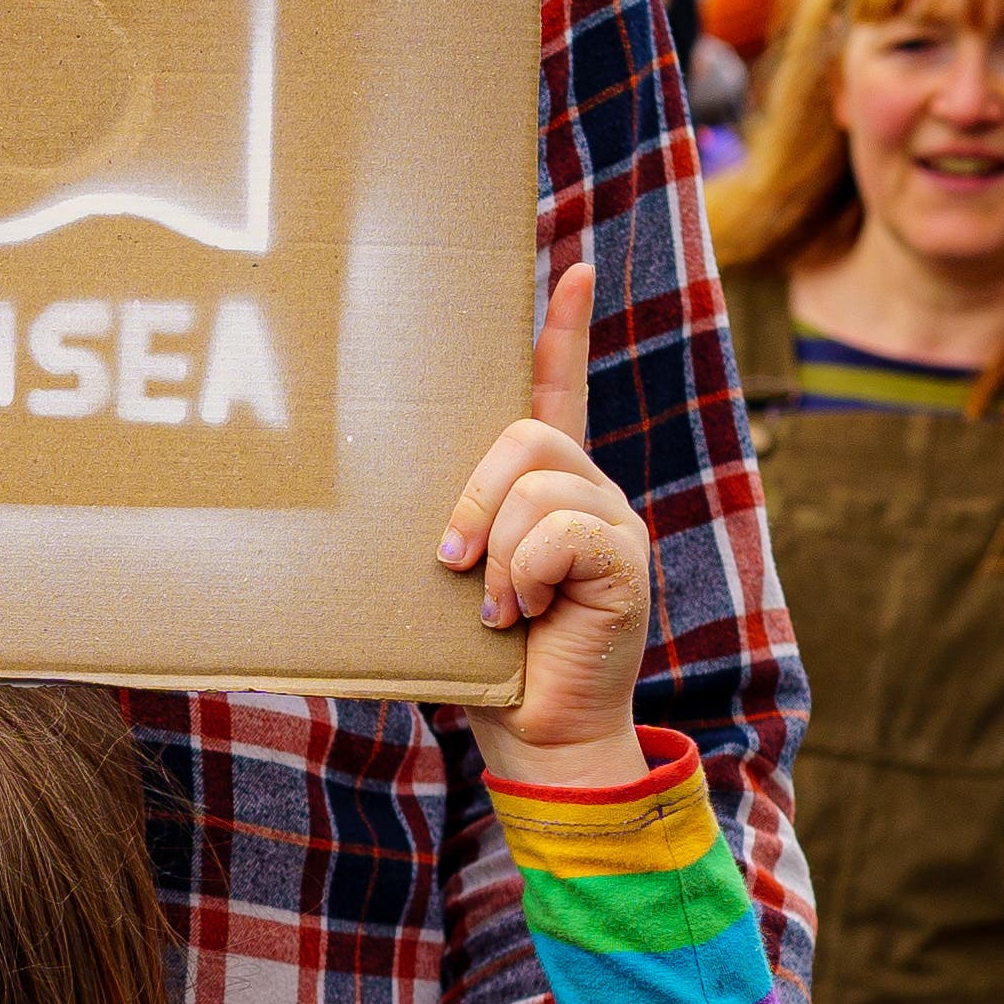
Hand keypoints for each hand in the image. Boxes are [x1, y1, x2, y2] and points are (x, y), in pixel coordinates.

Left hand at [438, 264, 652, 768]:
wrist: (540, 736)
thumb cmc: (485, 662)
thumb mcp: (452, 582)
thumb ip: (444, 531)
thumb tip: (377, 505)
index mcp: (547, 487)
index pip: (559, 387)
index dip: (565, 327)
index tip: (573, 267)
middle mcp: (587, 489)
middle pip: (524, 433)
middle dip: (472, 497)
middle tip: (450, 563)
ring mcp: (612, 520)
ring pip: (536, 481)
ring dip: (496, 548)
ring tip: (494, 606)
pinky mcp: (626, 558)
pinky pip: (560, 531)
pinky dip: (525, 574)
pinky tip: (524, 615)